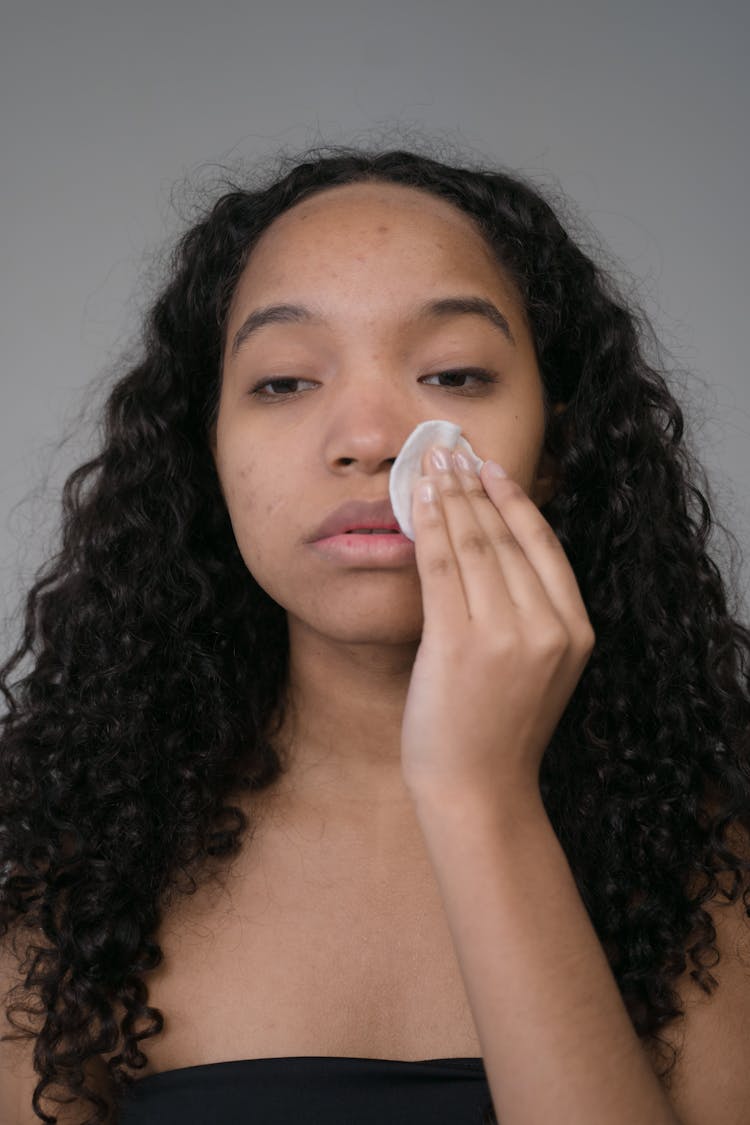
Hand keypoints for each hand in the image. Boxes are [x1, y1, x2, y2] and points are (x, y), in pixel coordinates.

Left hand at [400, 445, 595, 805]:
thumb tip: (495, 550)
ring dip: (451, 496)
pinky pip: (442, 568)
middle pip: (506, 536)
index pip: (543, 545)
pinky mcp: (458, 644)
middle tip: (453, 449)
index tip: (491, 468)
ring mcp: (504, 635)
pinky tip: (420, 502)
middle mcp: (547, 627)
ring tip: (433, 465)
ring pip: (474, 544)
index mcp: (575, 631)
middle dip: (476, 486)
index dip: (514, 499)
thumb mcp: (540, 670)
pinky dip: (430, 527)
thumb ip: (532, 616)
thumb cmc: (500, 732)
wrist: (480, 791)